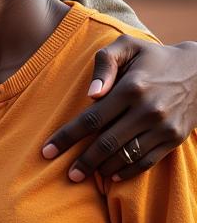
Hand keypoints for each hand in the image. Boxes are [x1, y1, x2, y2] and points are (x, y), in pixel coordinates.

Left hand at [42, 37, 196, 180]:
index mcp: (132, 88)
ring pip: (126, 156)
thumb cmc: (154, 57)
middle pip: (106, 143)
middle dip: (83, 161)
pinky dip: (128, 171)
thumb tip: (91, 94)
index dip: (67, 137)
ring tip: (84, 175)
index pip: (91, 119)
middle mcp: (148, 110)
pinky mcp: (175, 138)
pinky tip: (111, 174)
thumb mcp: (128, 46)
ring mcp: (163, 127)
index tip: (47, 151)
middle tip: (67, 175)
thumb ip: (105, 64)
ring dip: (102, 168)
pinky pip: (147, 161)